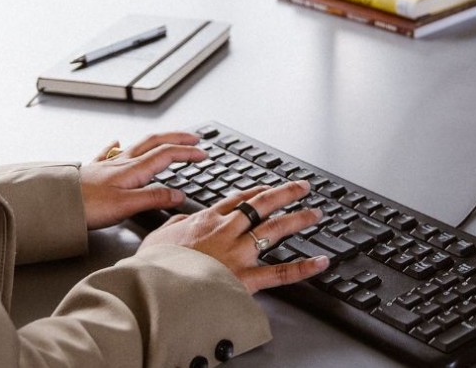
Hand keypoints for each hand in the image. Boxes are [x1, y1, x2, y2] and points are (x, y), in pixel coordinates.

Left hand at [79, 132, 206, 229]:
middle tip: (194, 137)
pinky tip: (118, 143)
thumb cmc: (86, 206)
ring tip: (168, 138)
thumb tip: (178, 195)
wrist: (56, 203)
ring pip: (138, 145)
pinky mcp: (94, 170)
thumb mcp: (126, 206)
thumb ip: (154, 198)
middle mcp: (122, 162)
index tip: (203, 154)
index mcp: (134, 169)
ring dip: (157, 139)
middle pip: (156, 142)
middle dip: (177, 138)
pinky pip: (111, 152)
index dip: (188, 152)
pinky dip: (120, 146)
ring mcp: (108, 163)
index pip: (167, 154)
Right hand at [140, 180, 328, 293]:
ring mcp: (238, 253)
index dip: (257, 191)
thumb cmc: (154, 266)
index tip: (268, 187)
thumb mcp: (158, 236)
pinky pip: (281, 273)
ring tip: (315, 213)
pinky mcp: (245, 279)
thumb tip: (180, 220)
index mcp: (206, 220)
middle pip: (262, 205)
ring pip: (275, 230)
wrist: (155, 287)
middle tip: (303, 187)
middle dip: (285, 194)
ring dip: (298, 219)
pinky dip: (304, 268)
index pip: (238, 199)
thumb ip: (174, 225)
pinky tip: (320, 262)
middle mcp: (227, 231)